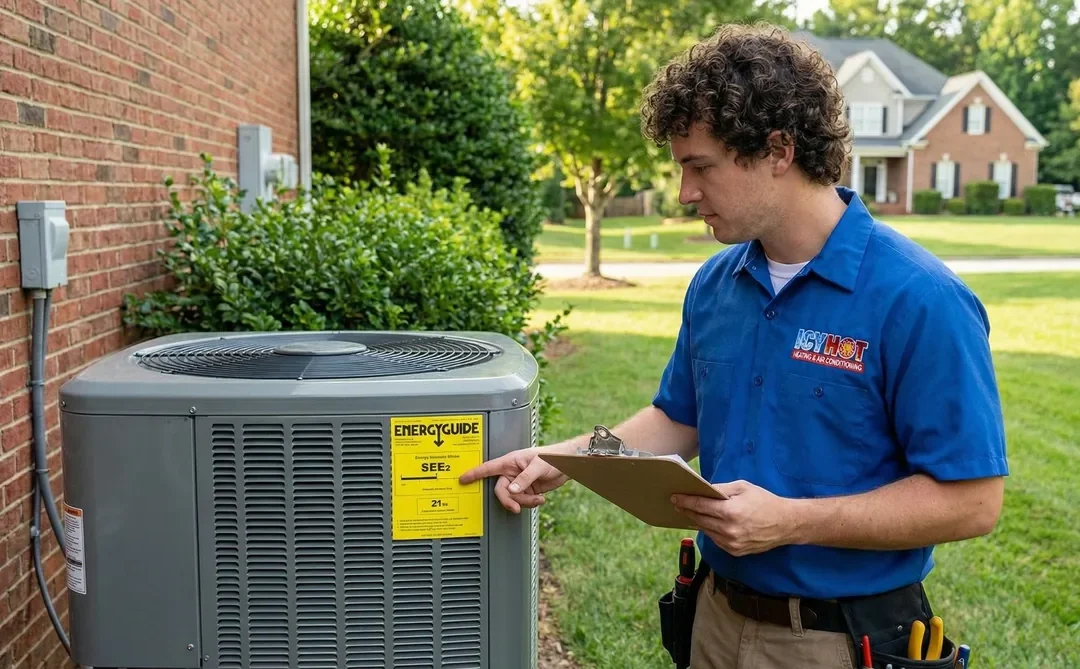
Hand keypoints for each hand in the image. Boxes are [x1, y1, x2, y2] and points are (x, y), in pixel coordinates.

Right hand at [458, 447, 569, 513]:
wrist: (568, 464)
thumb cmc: (553, 457)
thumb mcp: (538, 466)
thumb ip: (524, 479)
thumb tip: (512, 490)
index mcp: (510, 461)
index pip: (488, 468)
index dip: (474, 474)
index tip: (462, 479)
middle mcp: (512, 472)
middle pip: (501, 490)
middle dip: (510, 500)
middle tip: (517, 507)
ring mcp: (519, 482)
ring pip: (513, 498)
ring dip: (525, 501)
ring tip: (538, 499)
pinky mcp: (528, 489)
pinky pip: (522, 501)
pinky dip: (530, 503)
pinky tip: (540, 499)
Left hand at [671, 480, 797, 556]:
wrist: (785, 524)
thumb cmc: (764, 502)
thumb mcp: (743, 488)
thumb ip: (721, 489)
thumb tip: (703, 490)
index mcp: (730, 512)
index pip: (700, 505)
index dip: (685, 501)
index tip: (675, 497)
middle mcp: (729, 530)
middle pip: (700, 519)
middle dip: (687, 510)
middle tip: (677, 504)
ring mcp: (731, 543)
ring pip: (706, 531)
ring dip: (697, 521)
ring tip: (689, 512)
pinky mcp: (735, 551)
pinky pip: (716, 539)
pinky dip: (710, 530)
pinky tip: (706, 523)